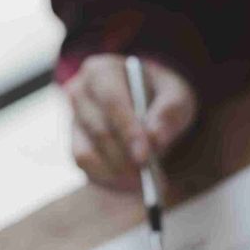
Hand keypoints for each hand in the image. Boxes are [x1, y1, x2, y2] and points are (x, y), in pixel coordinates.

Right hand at [65, 55, 197, 188]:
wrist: (147, 104)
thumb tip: (155, 138)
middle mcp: (80, 92)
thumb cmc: (161, 96)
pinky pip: (86, 166)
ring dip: (118, 170)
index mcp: (102, 70)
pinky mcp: (74, 144)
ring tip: (143, 177)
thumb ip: (169, 112)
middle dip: (125, 157)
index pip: (112, 101)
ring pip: (89, 153)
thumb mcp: (176, 96)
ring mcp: (73, 120)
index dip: (128, 130)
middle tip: (148, 175)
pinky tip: (128, 179)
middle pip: (99, 130)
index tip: (144, 156)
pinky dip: (107, 177)